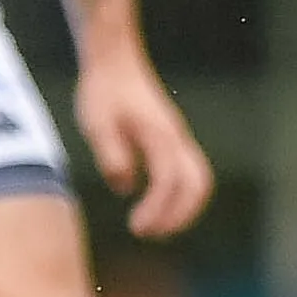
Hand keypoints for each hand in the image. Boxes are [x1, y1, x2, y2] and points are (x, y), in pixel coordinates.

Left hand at [75, 52, 213, 238]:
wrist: (115, 63)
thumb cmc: (103, 92)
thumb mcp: (97, 123)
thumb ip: (112, 154)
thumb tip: (126, 187)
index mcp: (159, 135)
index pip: (168, 181)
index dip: (157, 209)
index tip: (135, 227)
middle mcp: (176, 139)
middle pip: (197, 185)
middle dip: (179, 216)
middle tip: (147, 233)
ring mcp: (179, 139)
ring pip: (199, 181)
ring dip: (183, 209)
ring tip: (154, 228)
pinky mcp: (174, 141)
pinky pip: (190, 174)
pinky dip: (180, 196)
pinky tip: (153, 207)